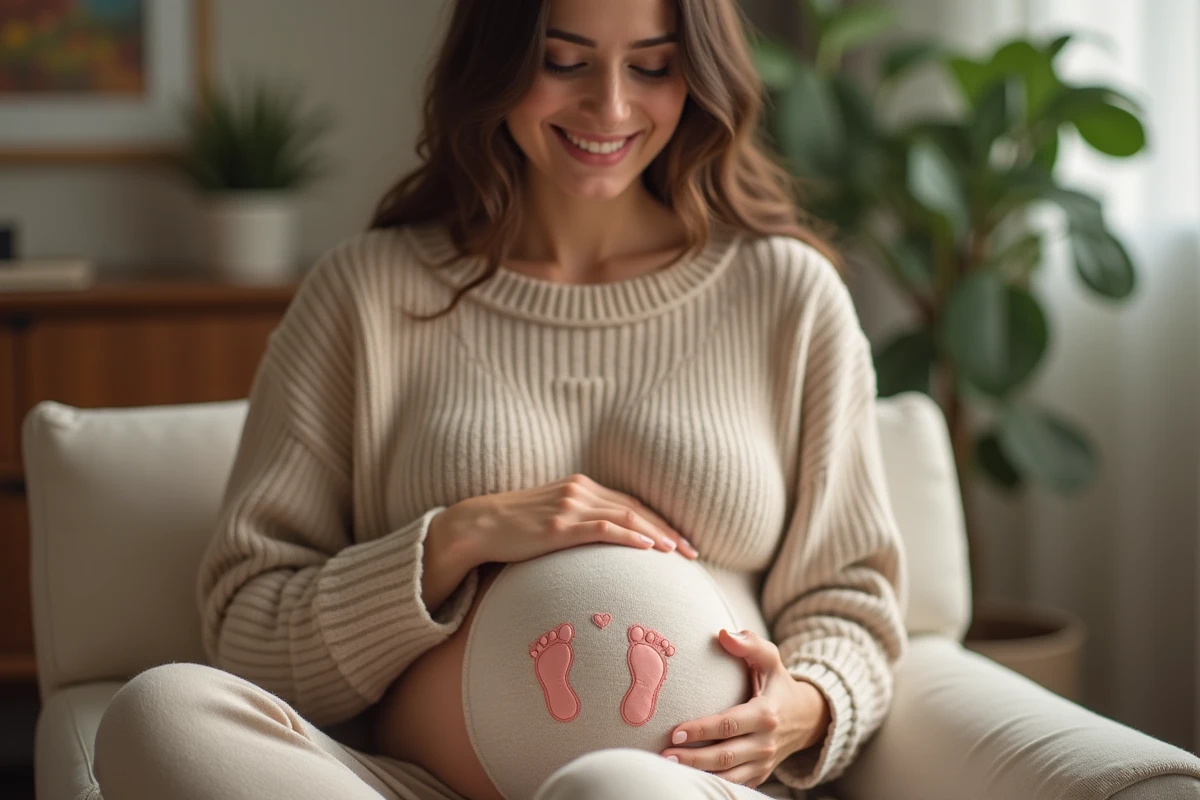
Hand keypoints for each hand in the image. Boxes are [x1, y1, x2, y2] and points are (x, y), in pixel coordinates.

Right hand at [434, 473, 698, 567]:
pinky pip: (603, 529)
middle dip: (667, 529)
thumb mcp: (551, 517)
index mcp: (581, 486)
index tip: (681, 541)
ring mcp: (570, 506)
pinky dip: (630, 536)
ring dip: (656, 534)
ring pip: (625, 517)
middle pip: (635, 508)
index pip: (631, 503)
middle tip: (691, 552)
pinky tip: (647, 548)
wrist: (478, 525)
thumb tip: (603, 546)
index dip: (660, 520)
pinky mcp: (559, 526)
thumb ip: (577, 522)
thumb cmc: (515, 528)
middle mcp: (580, 490)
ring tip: (677, 553)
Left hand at [660, 629, 831, 787]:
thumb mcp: (770, 659)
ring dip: (699, 774)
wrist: (807, 718)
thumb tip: (722, 633)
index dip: (702, 729)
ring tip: (671, 767)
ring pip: (728, 776)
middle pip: (725, 755)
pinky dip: (712, 783)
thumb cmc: (778, 684)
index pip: (729, 725)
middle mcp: (766, 742)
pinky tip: (688, 777)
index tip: (676, 731)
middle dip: (694, 757)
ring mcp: (764, 763)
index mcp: (766, 714)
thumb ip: (749, 644)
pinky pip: (734, 785)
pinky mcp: (760, 775)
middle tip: (666, 753)